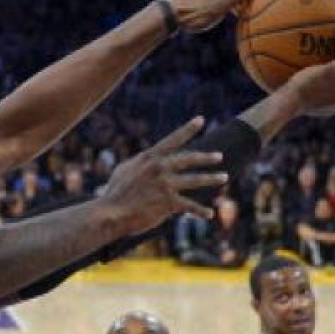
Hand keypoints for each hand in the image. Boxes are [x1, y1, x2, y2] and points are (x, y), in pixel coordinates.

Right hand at [101, 116, 226, 234]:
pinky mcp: (169, 202)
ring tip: (224, 177)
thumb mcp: (124, 170)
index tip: (200, 120)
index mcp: (149, 158)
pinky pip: (190, 206)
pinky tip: (209, 214)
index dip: (188, 129)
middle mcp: (160, 167)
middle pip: (189, 159)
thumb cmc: (114, 193)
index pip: (172, 140)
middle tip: (219, 156)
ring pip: (196, 180)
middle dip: (206, 157)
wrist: (110, 213)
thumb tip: (148, 159)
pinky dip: (200, 211)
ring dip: (212, 179)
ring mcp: (165, 184)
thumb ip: (139, 163)